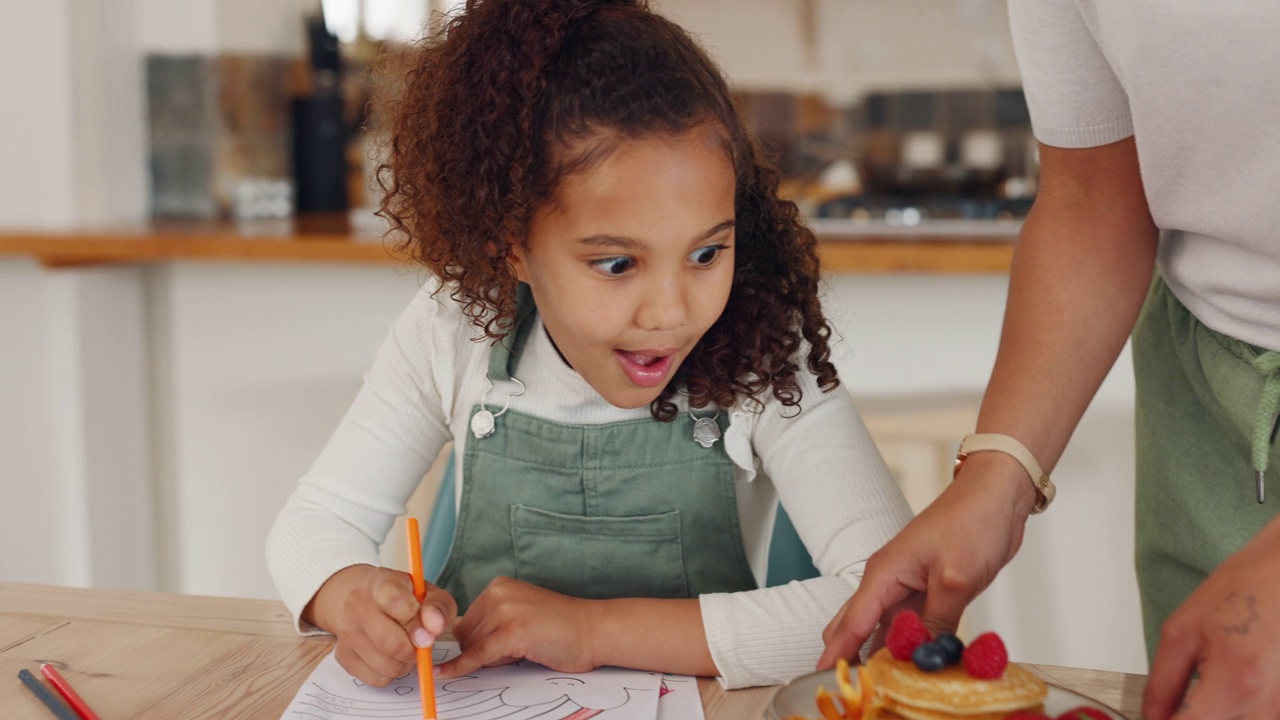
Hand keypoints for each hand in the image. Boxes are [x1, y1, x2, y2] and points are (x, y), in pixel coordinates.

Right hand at [306, 564, 457, 685]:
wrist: (362, 598)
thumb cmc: (402, 597)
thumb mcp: (427, 592)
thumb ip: (438, 606)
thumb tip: (434, 628)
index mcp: (381, 583)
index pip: (394, 601)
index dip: (415, 622)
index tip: (428, 633)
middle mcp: (357, 605)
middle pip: (390, 643)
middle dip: (415, 650)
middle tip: (421, 643)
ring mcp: (347, 631)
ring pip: (386, 666)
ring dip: (405, 663)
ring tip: (406, 648)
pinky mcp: (343, 656)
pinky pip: (376, 678)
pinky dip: (390, 673)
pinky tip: (391, 657)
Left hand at [437, 577, 596, 677]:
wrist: (592, 630)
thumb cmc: (561, 627)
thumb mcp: (521, 613)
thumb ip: (493, 620)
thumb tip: (459, 640)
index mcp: (499, 586)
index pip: (466, 620)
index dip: (478, 640)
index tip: (488, 648)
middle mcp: (499, 593)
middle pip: (466, 634)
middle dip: (483, 649)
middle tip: (518, 648)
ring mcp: (505, 611)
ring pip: (472, 646)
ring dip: (491, 659)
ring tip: (524, 648)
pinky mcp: (512, 632)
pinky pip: (477, 655)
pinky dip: (460, 667)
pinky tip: (445, 673)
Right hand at [817, 452, 1035, 667]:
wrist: (996, 497)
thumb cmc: (971, 522)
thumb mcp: (954, 579)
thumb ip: (936, 622)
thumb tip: (923, 658)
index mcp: (883, 573)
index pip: (851, 623)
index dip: (837, 654)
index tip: (826, 679)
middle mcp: (888, 581)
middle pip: (855, 626)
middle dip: (850, 657)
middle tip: (854, 688)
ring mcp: (908, 587)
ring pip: (883, 629)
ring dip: (883, 655)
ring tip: (883, 684)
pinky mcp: (929, 592)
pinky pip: (910, 626)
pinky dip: (910, 646)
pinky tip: (915, 664)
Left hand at [1143, 518, 1279, 719]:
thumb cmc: (1244, 590)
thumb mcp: (1182, 632)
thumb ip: (1162, 684)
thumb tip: (1151, 717)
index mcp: (1235, 683)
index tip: (1156, 718)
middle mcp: (1266, 704)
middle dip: (1190, 718)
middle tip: (1181, 697)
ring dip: (1215, 713)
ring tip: (1205, 686)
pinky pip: (1254, 717)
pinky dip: (1234, 710)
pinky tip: (1227, 687)